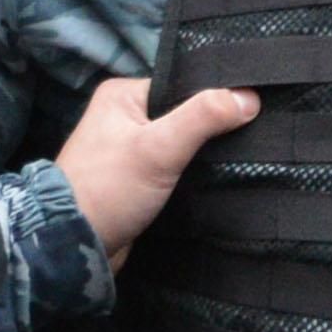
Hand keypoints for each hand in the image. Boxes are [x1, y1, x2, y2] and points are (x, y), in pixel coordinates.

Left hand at [53, 77, 254, 258]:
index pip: (182, 86)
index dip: (216, 97)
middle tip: (254, 137)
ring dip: (205, 154)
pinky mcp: (138, 180)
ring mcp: (130, 149)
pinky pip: (175, 168)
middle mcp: (124, 116)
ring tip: (246, 158)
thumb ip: (203, 118)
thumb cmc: (110, 189)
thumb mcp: (159, 147)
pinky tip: (221, 178)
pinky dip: (194, 174)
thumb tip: (249, 97)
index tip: (254, 108)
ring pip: (182, 144)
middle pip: (185, 115)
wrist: (76, 245)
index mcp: (122, 94)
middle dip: (214, 129)